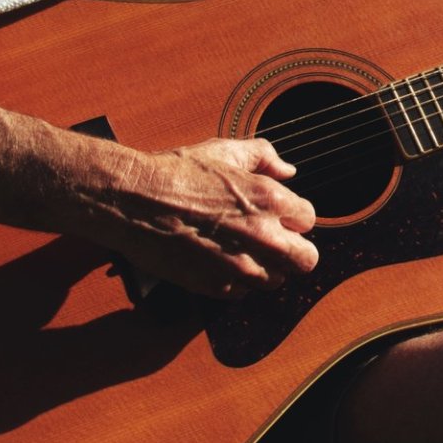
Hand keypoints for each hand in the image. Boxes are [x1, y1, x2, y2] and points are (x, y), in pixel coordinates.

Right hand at [93, 137, 317, 299]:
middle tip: (275, 240)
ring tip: (242, 249)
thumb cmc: (176, 172)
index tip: (278, 215)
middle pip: (306, 260)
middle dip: (294, 249)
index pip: (309, 219)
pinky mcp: (216, 287)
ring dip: (266, 267)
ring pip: (277, 280)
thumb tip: (287, 170)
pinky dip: (237, 281)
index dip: (293, 216)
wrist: (133, 199)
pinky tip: (220, 260)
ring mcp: (240, 266)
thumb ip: (264, 156)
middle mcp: (262, 236)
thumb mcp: (223, 149)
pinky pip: (244, 293)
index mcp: (269, 199)